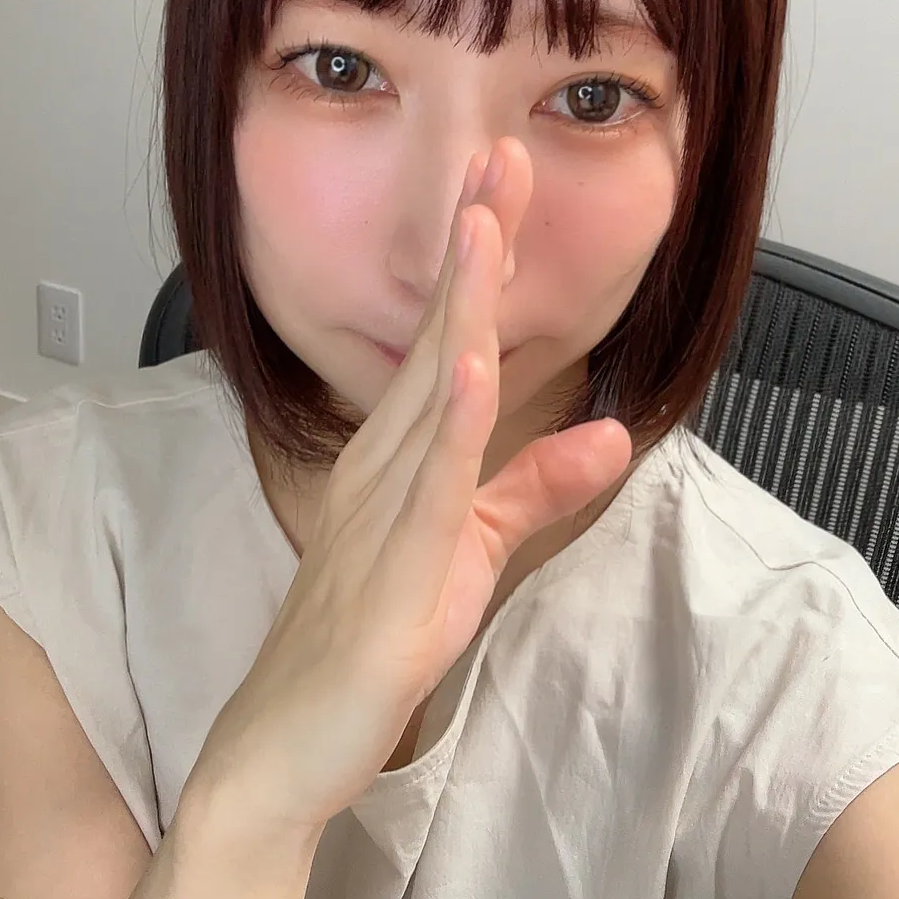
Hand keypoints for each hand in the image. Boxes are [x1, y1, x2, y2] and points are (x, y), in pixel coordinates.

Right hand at [184, 138, 633, 847]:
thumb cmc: (371, 636)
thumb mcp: (473, 550)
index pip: (448, 337)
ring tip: (485, 224)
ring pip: (429, 391)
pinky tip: (468, 367)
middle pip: (438, 337)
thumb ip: (535, 488)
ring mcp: (380, 510)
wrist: (287, 741)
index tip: (507, 182)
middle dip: (472, 246)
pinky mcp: (391, 572)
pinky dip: (451, 424)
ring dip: (460, 306)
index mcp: (402, 453)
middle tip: (498, 156)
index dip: (481, 259)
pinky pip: (427, 488)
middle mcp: (384, 463)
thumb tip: (611, 435)